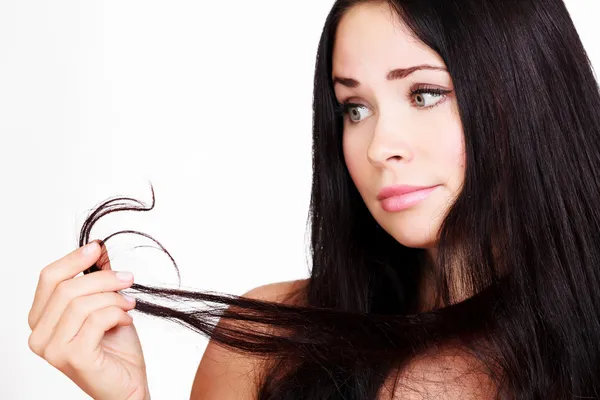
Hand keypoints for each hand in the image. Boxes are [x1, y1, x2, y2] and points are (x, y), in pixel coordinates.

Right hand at [28, 241, 149, 399]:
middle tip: (128, 279)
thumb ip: (97, 279)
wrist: (128, 385)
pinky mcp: (73, 357)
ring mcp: (52, 349)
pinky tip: (126, 321)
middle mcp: (39, 336)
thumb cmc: (115, 349)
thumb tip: (98, 248)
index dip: (74, 258)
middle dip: (103, 278)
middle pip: (66, 288)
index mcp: (41, 320)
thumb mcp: (106, 304)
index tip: (98, 247)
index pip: (48, 278)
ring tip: (129, 304)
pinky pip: (96, 319)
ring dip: (114, 297)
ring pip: (81, 302)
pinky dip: (117, 314)